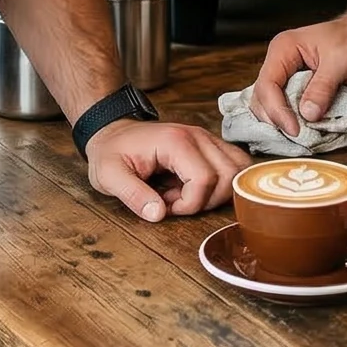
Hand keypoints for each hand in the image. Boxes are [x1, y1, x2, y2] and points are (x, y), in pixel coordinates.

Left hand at [86, 118, 245, 222]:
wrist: (111, 132)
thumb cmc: (110, 152)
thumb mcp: (109, 176)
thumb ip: (133, 195)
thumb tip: (158, 215)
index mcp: (175, 141)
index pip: (205, 179)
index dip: (189, 204)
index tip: (166, 206)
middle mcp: (197, 136)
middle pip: (229, 175)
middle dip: (207, 201)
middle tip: (177, 202)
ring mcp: (206, 138)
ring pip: (238, 169)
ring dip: (218, 193)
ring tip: (186, 195)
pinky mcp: (208, 145)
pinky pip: (233, 164)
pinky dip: (221, 184)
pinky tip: (194, 188)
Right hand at [250, 10, 346, 137]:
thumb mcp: (341, 62)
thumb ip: (322, 88)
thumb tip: (307, 115)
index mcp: (284, 48)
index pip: (267, 84)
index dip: (277, 110)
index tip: (295, 130)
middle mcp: (280, 61)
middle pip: (261, 96)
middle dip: (275, 118)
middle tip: (296, 135)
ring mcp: (286, 74)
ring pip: (269, 104)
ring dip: (280, 121)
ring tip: (299, 134)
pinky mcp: (296, 86)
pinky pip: (285, 106)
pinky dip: (290, 119)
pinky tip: (302, 128)